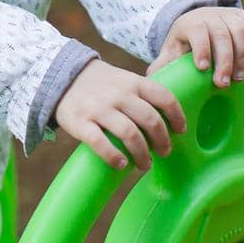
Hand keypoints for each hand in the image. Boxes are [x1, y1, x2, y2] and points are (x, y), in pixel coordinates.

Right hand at [52, 60, 185, 171]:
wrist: (62, 77)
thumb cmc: (101, 84)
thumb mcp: (124, 79)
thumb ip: (143, 94)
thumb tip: (168, 120)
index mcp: (133, 82)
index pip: (164, 97)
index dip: (177, 116)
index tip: (181, 130)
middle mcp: (119, 94)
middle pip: (150, 120)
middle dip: (162, 141)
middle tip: (164, 152)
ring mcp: (99, 108)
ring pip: (129, 134)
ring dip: (142, 154)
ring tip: (145, 165)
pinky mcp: (80, 122)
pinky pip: (100, 142)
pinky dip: (113, 156)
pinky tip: (121, 165)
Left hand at [146, 6, 243, 86]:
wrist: (201, 24)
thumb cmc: (185, 44)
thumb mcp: (172, 52)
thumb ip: (163, 65)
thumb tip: (153, 79)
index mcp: (188, 23)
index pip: (197, 30)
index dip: (201, 48)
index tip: (202, 69)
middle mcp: (209, 14)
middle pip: (221, 34)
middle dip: (224, 61)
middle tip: (223, 84)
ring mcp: (229, 13)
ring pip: (240, 30)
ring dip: (242, 56)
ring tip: (238, 78)